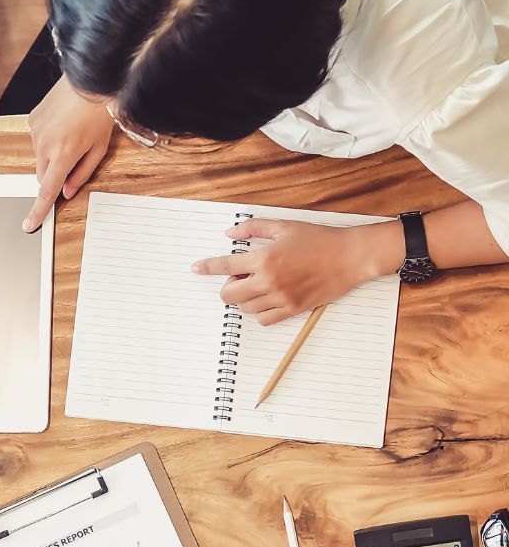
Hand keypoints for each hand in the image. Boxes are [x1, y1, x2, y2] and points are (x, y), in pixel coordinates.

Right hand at [23, 75, 114, 232]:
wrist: (89, 81)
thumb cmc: (98, 114)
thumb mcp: (98, 149)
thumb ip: (82, 174)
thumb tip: (67, 191)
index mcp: (63, 156)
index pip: (47, 191)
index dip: (38, 211)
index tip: (29, 225)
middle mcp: (45, 146)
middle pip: (43, 176)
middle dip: (54, 175)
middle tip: (72, 160)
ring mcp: (36, 132)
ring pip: (40, 158)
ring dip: (51, 156)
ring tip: (69, 135)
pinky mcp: (32, 121)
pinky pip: (37, 140)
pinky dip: (47, 140)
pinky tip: (61, 126)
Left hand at [190, 218, 396, 324]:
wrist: (350, 257)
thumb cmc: (319, 239)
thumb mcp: (284, 226)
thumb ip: (254, 228)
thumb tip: (230, 234)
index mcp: (265, 258)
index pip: (225, 266)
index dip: (207, 267)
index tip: (196, 268)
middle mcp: (269, 281)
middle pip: (230, 294)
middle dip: (228, 286)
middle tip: (239, 277)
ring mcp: (281, 298)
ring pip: (245, 308)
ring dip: (244, 298)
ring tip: (258, 285)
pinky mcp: (293, 309)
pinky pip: (264, 319)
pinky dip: (259, 312)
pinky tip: (267, 299)